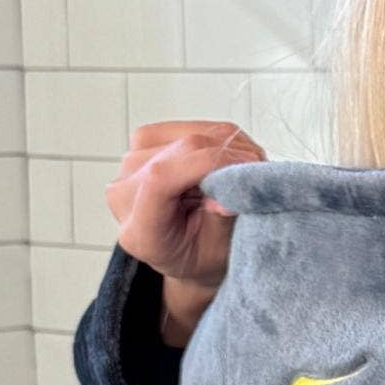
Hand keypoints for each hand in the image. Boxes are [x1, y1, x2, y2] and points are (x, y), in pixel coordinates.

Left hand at [104, 121, 264, 346]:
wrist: (186, 253)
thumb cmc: (202, 257)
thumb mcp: (219, 254)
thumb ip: (221, 222)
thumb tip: (231, 191)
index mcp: (139, 231)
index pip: (161, 179)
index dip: (208, 163)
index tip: (248, 168)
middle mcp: (125, 191)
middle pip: (180, 150)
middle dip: (228, 155)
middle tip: (259, 175)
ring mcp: (131, 164)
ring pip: (188, 133)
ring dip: (227, 146)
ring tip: (242, 174)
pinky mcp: (144, 143)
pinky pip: (189, 126)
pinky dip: (219, 139)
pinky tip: (228, 162)